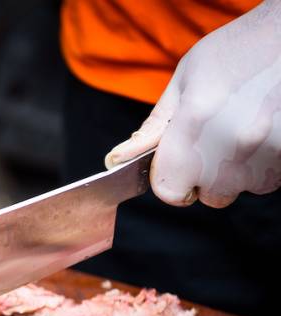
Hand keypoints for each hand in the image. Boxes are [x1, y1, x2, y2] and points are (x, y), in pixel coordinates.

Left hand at [104, 1, 280, 207]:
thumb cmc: (236, 51)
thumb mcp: (184, 81)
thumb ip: (154, 127)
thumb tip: (118, 158)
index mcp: (192, 129)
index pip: (169, 191)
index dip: (169, 180)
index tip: (176, 165)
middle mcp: (229, 150)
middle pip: (211, 196)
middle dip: (207, 176)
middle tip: (216, 138)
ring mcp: (265, 157)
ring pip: (242, 188)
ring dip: (238, 171)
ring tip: (243, 128)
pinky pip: (269, 179)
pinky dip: (264, 164)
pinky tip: (263, 130)